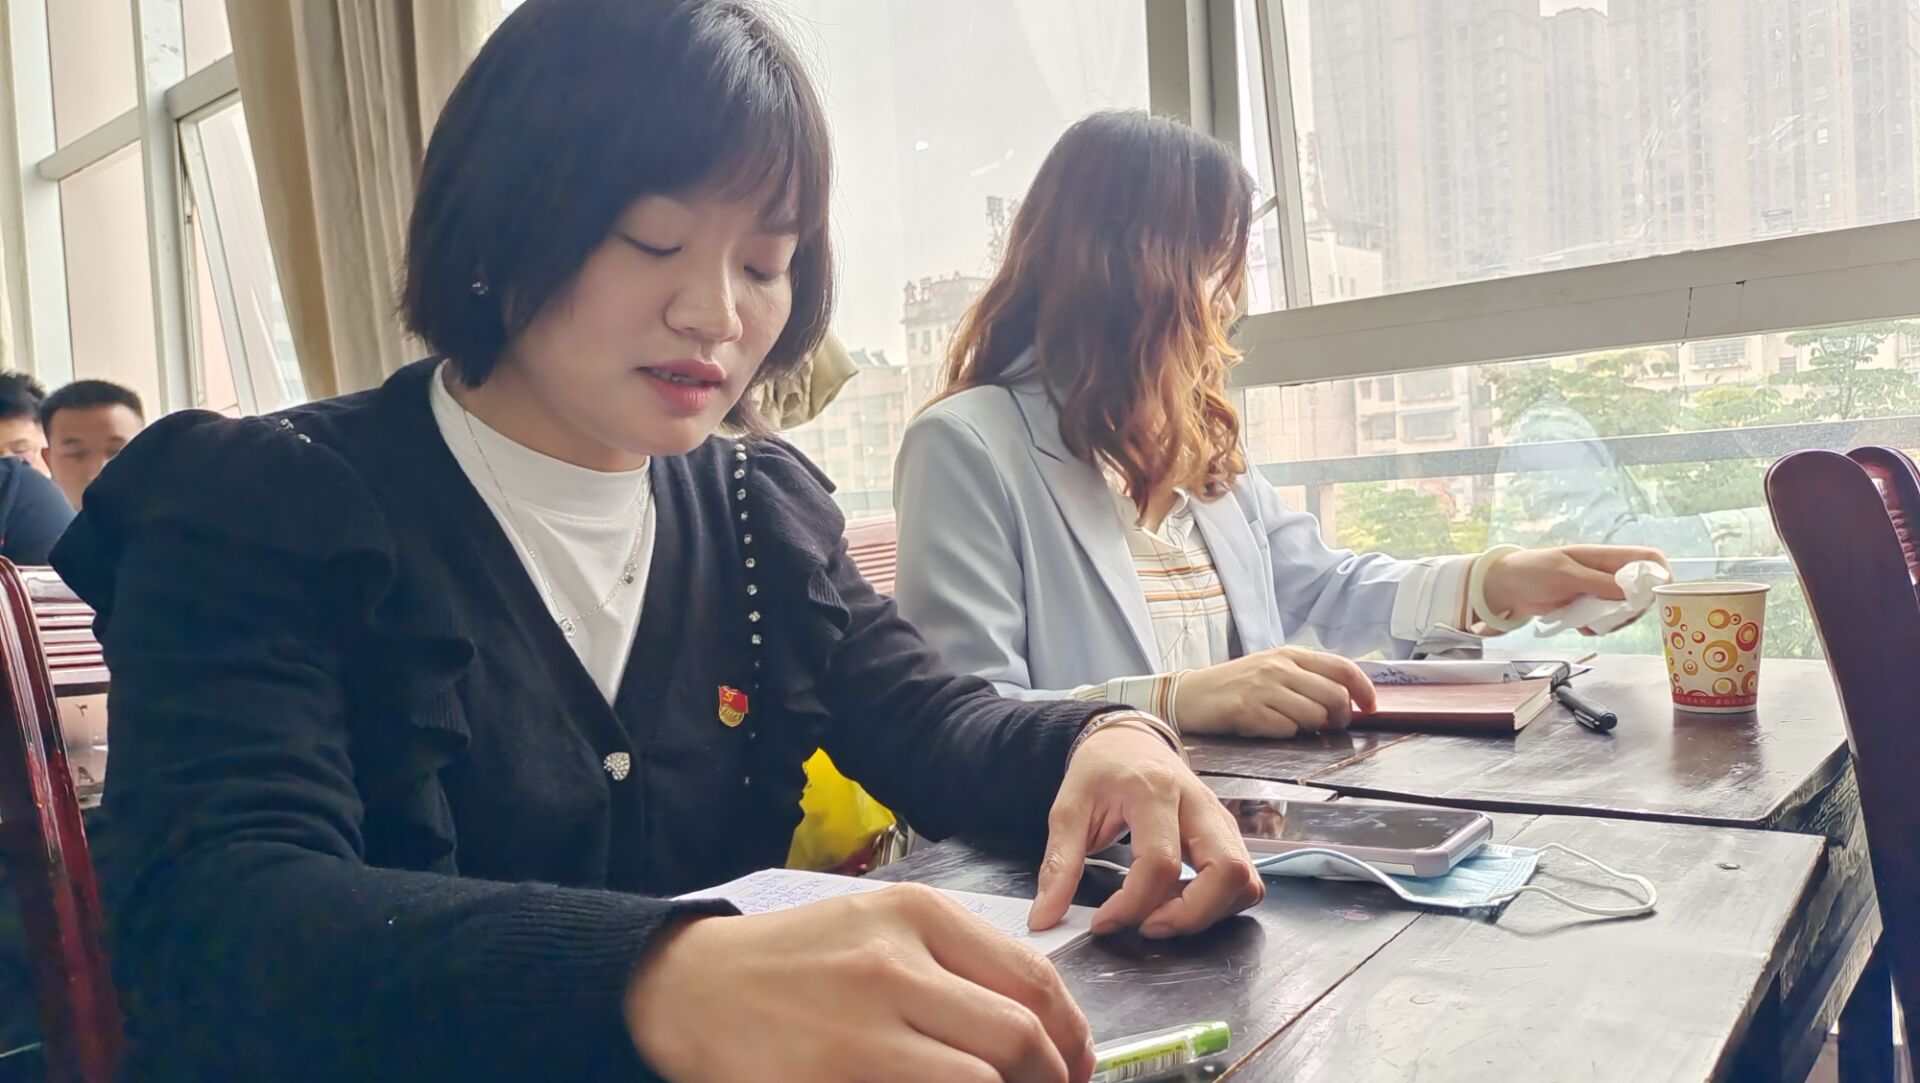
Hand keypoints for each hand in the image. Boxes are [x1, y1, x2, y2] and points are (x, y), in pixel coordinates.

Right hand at [628, 885, 1095, 1082]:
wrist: (689, 985)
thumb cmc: (792, 960)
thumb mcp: (876, 927)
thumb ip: (952, 958)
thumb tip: (1038, 1019)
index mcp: (915, 914)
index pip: (1033, 977)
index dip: (1073, 1033)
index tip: (1076, 1063)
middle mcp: (895, 962)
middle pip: (1020, 1035)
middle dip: (1054, 1079)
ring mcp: (863, 1025)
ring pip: (984, 1077)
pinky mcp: (835, 1076)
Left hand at [1030, 724, 1263, 939]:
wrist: (1127, 741)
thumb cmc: (1100, 773)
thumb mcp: (1068, 810)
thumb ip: (1059, 865)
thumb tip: (1044, 918)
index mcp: (1154, 791)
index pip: (1160, 862)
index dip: (1132, 905)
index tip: (1103, 923)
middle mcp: (1198, 803)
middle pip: (1227, 871)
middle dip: (1190, 916)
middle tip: (1148, 926)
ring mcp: (1220, 818)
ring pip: (1245, 879)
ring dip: (1209, 913)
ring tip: (1162, 914)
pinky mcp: (1229, 834)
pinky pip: (1245, 880)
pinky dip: (1219, 904)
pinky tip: (1180, 900)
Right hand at [1172, 647, 1377, 737]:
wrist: (1190, 695)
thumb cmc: (1235, 685)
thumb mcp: (1272, 669)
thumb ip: (1306, 677)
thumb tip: (1346, 698)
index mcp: (1290, 654)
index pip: (1343, 668)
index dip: (1365, 690)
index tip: (1370, 707)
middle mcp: (1279, 667)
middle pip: (1335, 695)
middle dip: (1340, 717)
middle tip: (1330, 725)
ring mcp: (1264, 688)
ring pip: (1315, 715)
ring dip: (1311, 728)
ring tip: (1293, 725)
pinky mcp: (1248, 710)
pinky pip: (1287, 730)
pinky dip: (1285, 734)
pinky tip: (1269, 728)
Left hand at [1481, 545, 1669, 627]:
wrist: (1505, 587)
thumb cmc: (1532, 570)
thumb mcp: (1566, 575)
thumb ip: (1598, 583)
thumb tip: (1632, 593)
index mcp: (1605, 556)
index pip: (1648, 559)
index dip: (1660, 575)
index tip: (1656, 597)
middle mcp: (1607, 573)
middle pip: (1642, 590)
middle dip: (1634, 607)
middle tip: (1615, 617)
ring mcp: (1598, 591)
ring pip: (1625, 609)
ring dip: (1614, 621)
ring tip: (1592, 622)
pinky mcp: (1587, 607)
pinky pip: (1604, 621)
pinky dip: (1597, 627)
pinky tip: (1582, 627)